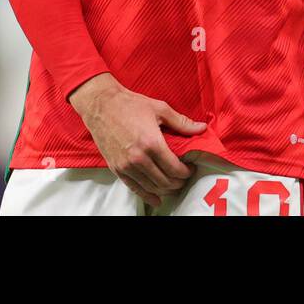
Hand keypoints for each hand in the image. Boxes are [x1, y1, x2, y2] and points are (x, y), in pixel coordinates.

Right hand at [68, 73, 206, 207]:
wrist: (101, 105)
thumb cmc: (130, 104)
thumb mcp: (159, 108)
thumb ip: (181, 122)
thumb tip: (202, 128)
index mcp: (152, 143)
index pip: (175, 168)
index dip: (186, 172)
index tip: (190, 168)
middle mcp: (139, 158)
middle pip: (165, 181)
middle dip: (178, 181)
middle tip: (183, 176)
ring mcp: (126, 166)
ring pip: (152, 187)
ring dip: (166, 189)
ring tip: (173, 183)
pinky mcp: (116, 169)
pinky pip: (135, 188)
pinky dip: (148, 195)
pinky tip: (156, 198)